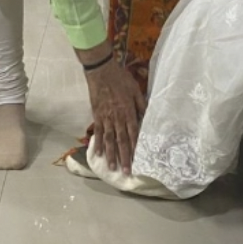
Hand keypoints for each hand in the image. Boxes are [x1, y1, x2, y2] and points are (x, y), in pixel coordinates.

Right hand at [85, 59, 146, 173]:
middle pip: (121, 140)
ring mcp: (105, 118)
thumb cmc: (121, 79)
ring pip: (109, 140)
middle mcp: (117, 118)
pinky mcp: (96, 115)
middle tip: (126, 172)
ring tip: (112, 168)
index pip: (133, 133)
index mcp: (128, 111)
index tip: (138, 160)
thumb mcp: (135, 89)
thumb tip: (146, 117)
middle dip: (124, 157)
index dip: (136, 148)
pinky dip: (97, 143)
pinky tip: (97, 154)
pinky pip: (97, 132)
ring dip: (110, 155)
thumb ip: (141, 104)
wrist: (102, 72)